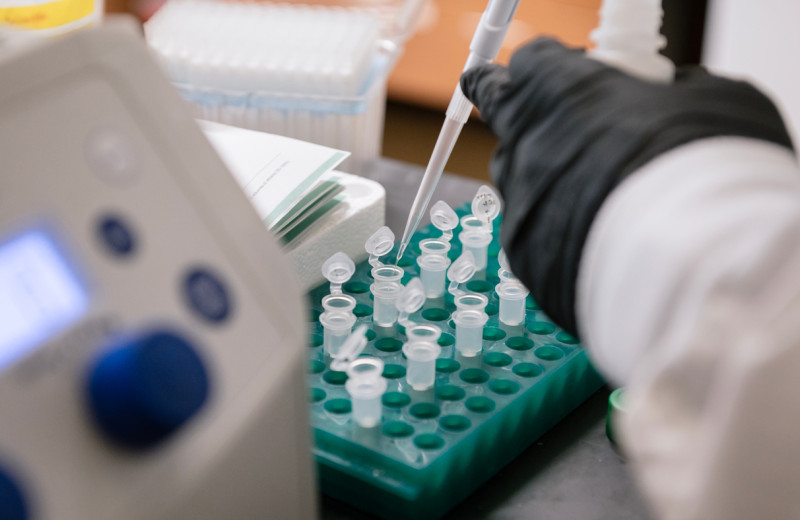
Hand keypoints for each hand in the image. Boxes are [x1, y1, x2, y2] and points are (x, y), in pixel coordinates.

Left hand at [461, 37, 793, 334]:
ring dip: (549, 184)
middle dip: (536, 126)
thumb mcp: (713, 102)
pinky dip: (559, 236)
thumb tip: (677, 97)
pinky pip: (535, 236)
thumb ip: (678, 94)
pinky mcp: (524, 258)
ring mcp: (519, 203)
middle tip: (570, 134)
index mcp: (559, 89)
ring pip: (519, 183)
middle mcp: (526, 143)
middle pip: (512, 123)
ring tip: (597, 199)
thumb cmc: (707, 169)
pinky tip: (600, 246)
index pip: (530, 64)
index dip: (549, 73)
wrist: (691, 264)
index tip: (570, 83)